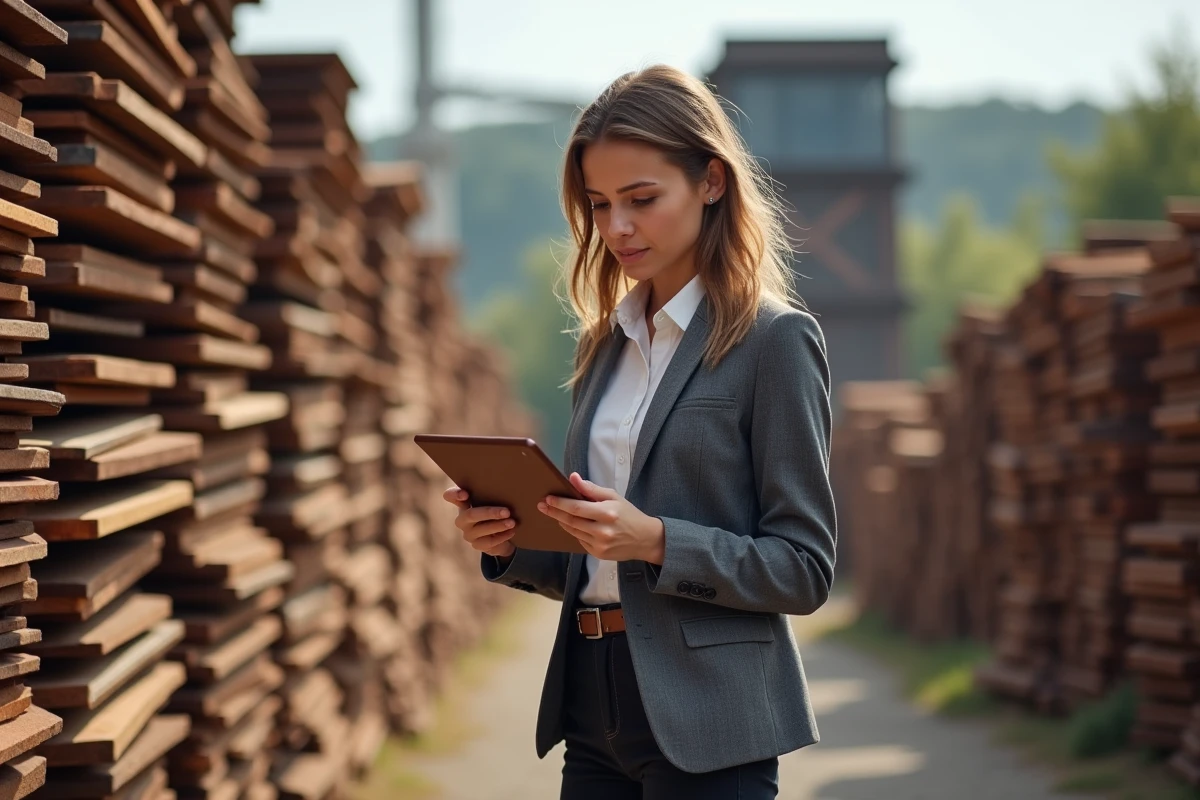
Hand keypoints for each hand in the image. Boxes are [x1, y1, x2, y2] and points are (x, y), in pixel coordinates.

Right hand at [443, 486, 515, 558]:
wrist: (502, 535)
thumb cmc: (495, 512)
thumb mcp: (493, 501)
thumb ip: (492, 494)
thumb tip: (506, 485)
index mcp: (463, 503)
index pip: (450, 496)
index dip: (454, 495)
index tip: (465, 494)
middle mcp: (462, 519)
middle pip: (471, 514)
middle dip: (490, 512)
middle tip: (507, 511)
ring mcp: (468, 533)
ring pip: (481, 529)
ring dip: (499, 525)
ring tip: (513, 522)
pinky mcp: (477, 545)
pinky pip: (489, 542)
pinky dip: (502, 536)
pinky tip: (512, 531)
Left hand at [537, 473, 664, 563]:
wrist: (645, 539)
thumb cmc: (629, 514)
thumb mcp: (613, 496)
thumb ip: (591, 489)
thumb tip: (573, 478)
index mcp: (607, 513)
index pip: (577, 508)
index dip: (560, 503)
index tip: (548, 498)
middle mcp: (603, 531)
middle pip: (571, 521)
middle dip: (554, 512)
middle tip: (542, 505)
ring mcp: (600, 545)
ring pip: (573, 531)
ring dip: (562, 522)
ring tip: (555, 513)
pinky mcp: (598, 554)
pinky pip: (580, 541)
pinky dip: (575, 532)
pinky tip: (574, 525)